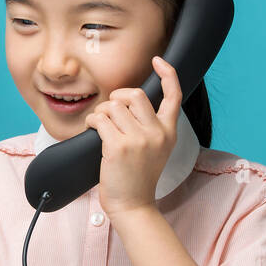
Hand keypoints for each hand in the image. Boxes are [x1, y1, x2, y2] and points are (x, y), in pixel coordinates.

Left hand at [84, 55, 181, 218]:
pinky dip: (91, 121)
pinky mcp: (118, 147)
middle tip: (110, 113)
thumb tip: (130, 100)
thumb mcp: (157, 150)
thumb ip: (152, 126)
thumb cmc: (138, 177)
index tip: (158, 60)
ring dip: (101, 112)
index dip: (168, 74)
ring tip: (100, 126)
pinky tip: (91, 130)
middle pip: (135, 94)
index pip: (174, 95)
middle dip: (117, 98)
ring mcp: (139, 140)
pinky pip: (100, 119)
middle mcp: (157, 133)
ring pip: (113, 106)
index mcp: (169, 132)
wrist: (133, 205)